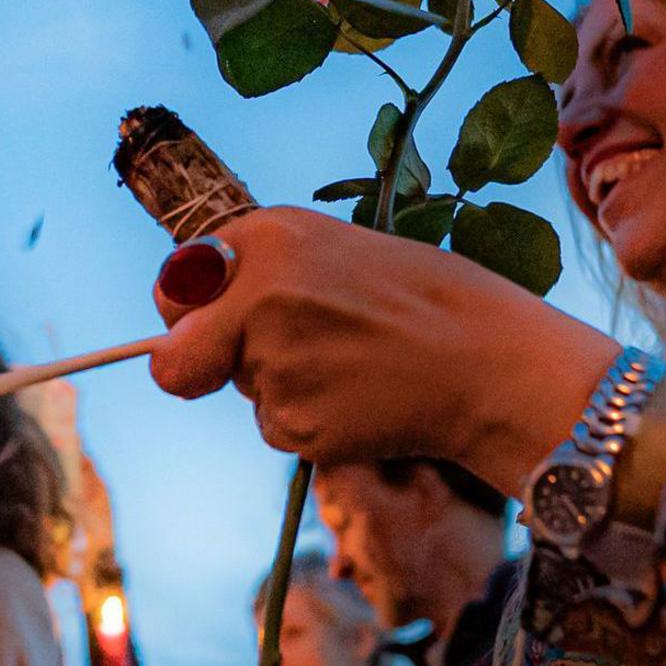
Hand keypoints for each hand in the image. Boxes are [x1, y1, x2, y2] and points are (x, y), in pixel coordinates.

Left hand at [147, 208, 614, 495]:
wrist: (491, 362)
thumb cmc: (424, 300)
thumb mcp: (335, 250)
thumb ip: (260, 273)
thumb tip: (184, 316)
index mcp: (267, 237)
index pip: (174, 285)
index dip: (189, 310)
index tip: (210, 320)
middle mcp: (257, 295)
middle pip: (178, 357)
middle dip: (197, 367)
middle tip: (266, 362)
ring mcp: (272, 363)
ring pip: (244, 391)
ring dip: (282, 387)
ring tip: (355, 365)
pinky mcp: (292, 423)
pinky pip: (277, 428)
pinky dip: (312, 422)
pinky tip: (363, 399)